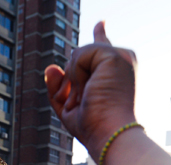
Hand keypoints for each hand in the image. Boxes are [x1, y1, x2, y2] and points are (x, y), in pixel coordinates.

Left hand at [44, 21, 137, 156]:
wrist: (110, 134)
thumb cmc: (93, 127)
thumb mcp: (69, 107)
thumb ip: (58, 87)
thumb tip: (50, 67)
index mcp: (114, 72)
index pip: (104, 47)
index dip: (100, 35)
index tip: (100, 24)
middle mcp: (120, 61)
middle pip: (79, 55)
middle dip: (71, 80)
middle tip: (83, 102)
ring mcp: (119, 57)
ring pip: (77, 54)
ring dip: (74, 80)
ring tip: (87, 97)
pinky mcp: (114, 56)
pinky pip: (79, 55)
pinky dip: (76, 75)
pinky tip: (88, 88)